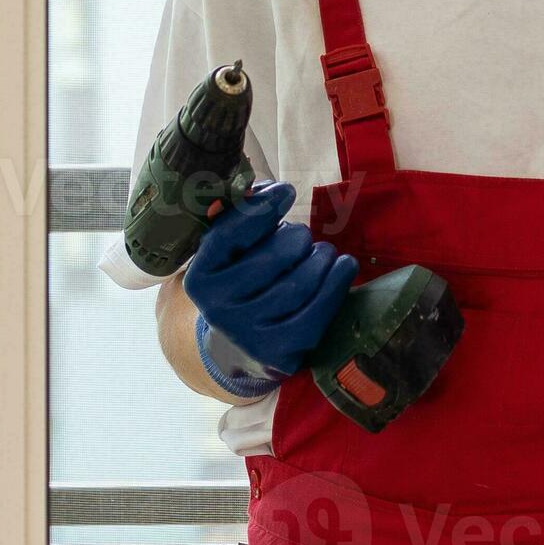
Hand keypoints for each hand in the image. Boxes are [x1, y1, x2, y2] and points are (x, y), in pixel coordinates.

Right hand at [183, 180, 358, 394]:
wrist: (242, 347)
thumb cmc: (243, 283)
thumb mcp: (231, 254)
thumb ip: (244, 218)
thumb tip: (271, 191)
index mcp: (199, 278)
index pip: (230, 234)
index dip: (262, 208)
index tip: (286, 191)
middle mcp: (217, 309)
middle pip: (271, 260)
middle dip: (297, 238)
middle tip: (303, 236)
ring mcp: (248, 335)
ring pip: (297, 286)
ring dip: (320, 259)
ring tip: (324, 252)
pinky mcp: (278, 354)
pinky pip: (316, 314)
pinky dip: (336, 284)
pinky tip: (344, 266)